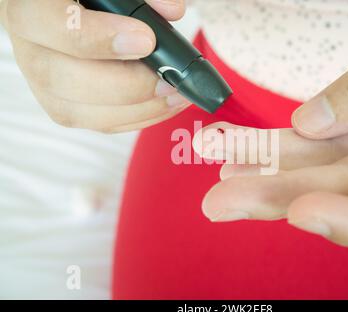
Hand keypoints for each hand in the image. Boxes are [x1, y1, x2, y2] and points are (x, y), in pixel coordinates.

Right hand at [0, 0, 189, 132]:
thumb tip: (172, 11)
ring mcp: (44, 85)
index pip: (51, 25)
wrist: (74, 15)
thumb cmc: (95, 1)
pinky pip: (99, 123)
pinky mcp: (66, 107)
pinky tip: (167, 104)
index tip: (146, 40)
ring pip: (79, 112)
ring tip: (177, 95)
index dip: (98, 38)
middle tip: (169, 80)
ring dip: (137, 109)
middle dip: (126, 85)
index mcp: (32, 9)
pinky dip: (138, 118)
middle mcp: (31, 50)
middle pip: (61, 79)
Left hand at [192, 1, 347, 249]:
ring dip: (263, 165)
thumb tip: (312, 122)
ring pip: (321, 165)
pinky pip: (317, 136)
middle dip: (280, 195)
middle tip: (221, 201)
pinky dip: (277, 141)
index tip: (302, 213)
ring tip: (214, 157)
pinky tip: (238, 145)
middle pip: (346, 193)